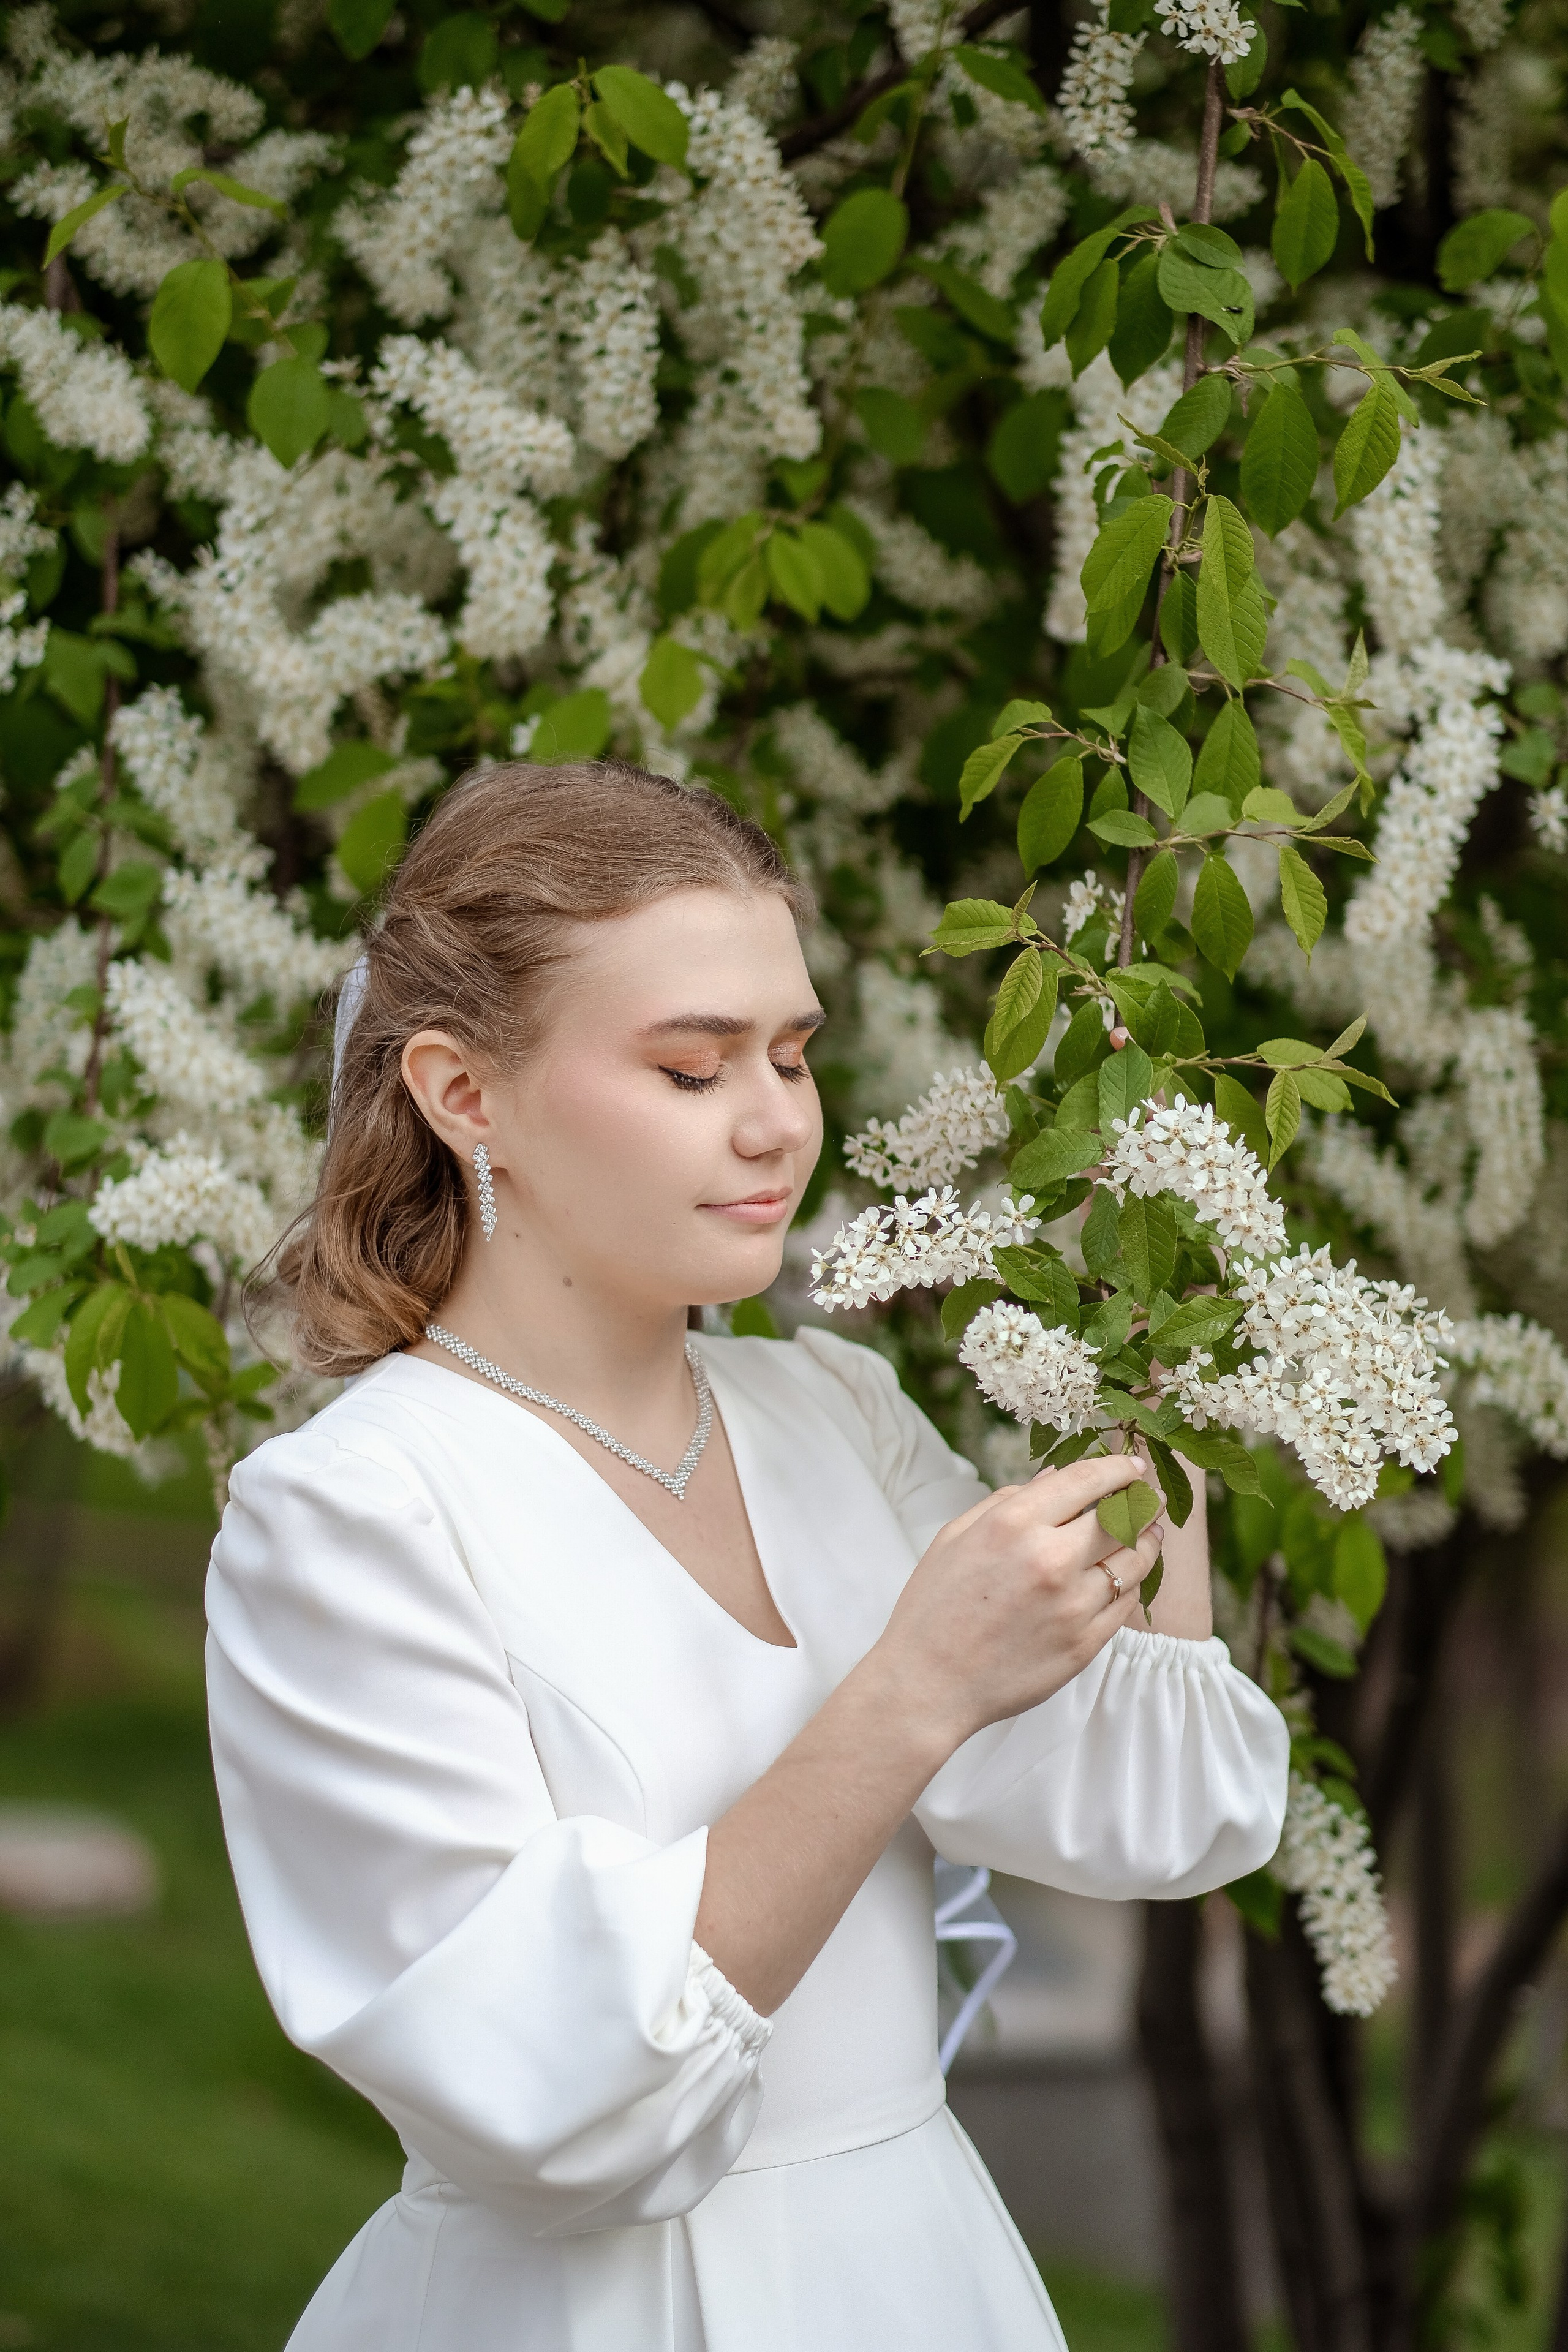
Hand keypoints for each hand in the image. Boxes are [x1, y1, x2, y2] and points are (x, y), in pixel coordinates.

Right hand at [876, 1453, 1163, 1752]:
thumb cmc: (933, 1608)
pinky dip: (1130, 1585)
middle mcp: (1049, 1559)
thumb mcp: (954, 1538)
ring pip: (1133, 1562)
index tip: (1131, 1466)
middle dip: (1140, 1502)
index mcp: (1013, 1524)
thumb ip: (1004, 1501)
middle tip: (1148, 1498)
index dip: (1117, 1468)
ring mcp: (1072, 1605)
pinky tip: (1125, 1578)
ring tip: (1150, 1534)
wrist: (928, 1684)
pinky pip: (1125, 1604)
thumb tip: (1052, 1478)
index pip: (1086, 1480)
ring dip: (1147, 1542)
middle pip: (1120, 1517)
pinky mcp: (1085, 1644)